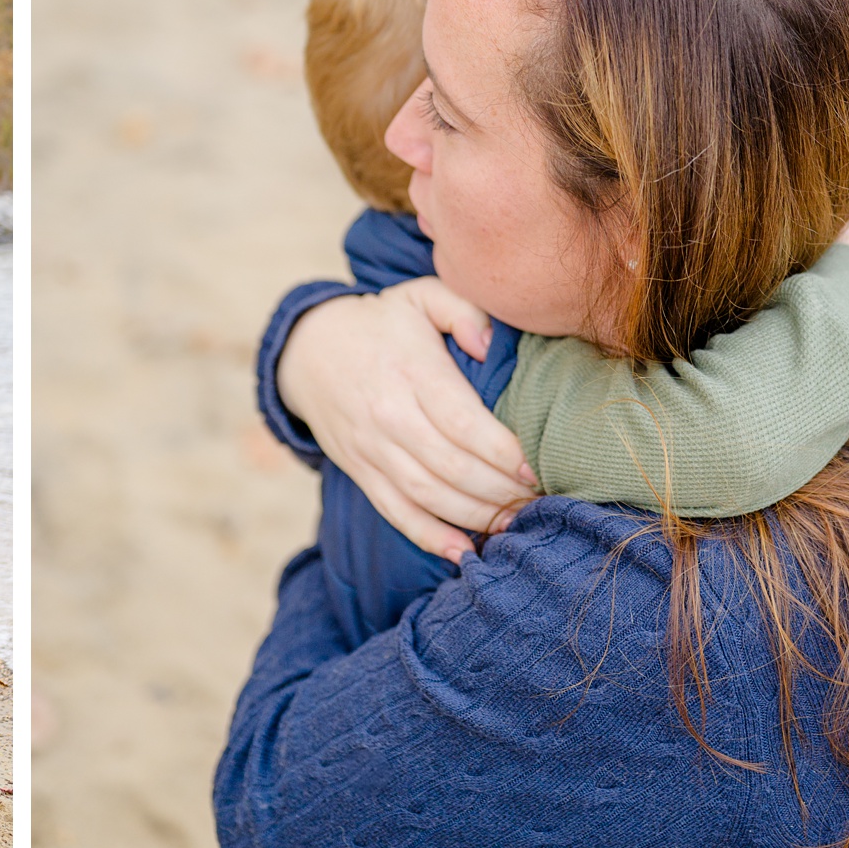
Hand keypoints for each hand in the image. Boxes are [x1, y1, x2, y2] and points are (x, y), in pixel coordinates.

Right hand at [277, 285, 538, 562]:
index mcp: (411, 371)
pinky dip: (430, 537)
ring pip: (428, 495)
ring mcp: (372, 448)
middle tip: (540, 500)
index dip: (504, 452)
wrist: (308, 350)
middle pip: (452, 467)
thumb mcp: (419, 296)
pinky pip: (396, 512)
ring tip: (516, 522)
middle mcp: (389, 415)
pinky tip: (465, 551)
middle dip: (501, 491)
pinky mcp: (361, 471)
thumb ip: (462, 309)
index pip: (463, 422)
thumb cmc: (380, 324)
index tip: (538, 468)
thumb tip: (487, 344)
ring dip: (477, 517)